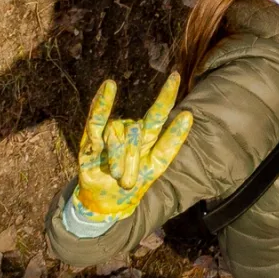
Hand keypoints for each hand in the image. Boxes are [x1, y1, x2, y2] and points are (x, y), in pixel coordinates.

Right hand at [70, 75, 192, 224]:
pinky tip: (109, 87)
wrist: (106, 202)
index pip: (158, 113)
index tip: (175, 75)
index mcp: (147, 136)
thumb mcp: (157, 166)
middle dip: (132, 160)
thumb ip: (172, 142)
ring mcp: (110, 134)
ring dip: (118, 160)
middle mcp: (129, 130)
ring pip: (118, 134)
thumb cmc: (134, 185)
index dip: (166, 96)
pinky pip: (97, 119)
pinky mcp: (90, 140)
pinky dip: (102, 104)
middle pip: (136, 132)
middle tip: (128, 182)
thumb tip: (188, 114)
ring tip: (116, 176)